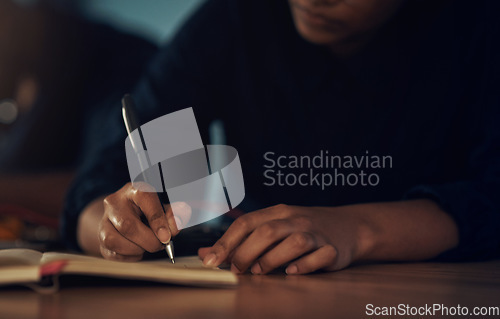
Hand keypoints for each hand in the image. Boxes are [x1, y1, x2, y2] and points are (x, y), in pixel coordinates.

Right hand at [98, 182, 190, 260]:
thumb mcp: (165, 208)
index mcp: (135, 189)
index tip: (167, 237)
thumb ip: (174, 214)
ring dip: (136, 249)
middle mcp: (115, 202)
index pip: (145, 199)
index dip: (157, 220)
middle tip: (161, 245)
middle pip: (127, 225)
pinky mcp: (100, 237)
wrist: (127, 215)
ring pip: (114, 240)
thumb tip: (177, 222)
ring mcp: (104, 219)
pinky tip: (137, 250)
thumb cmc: (150, 211)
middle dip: (148, 240)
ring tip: (147, 246)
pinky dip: (128, 256)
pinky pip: (111, 252)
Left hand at [198, 204, 367, 274]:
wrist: (349, 226)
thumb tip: (206, 253)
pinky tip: (292, 271)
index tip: (210, 259)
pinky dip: (304, 265)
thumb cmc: (304, 228)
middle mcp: (296, 219)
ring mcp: (316, 233)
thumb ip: (241, 240)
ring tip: (260, 271)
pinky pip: (320, 256)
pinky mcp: (333, 249)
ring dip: (272, 259)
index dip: (226, 241)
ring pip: (293, 242)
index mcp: (278, 212)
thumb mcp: (274, 226)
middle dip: (246, 252)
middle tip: (237, 269)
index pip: (246, 222)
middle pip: (267, 231)